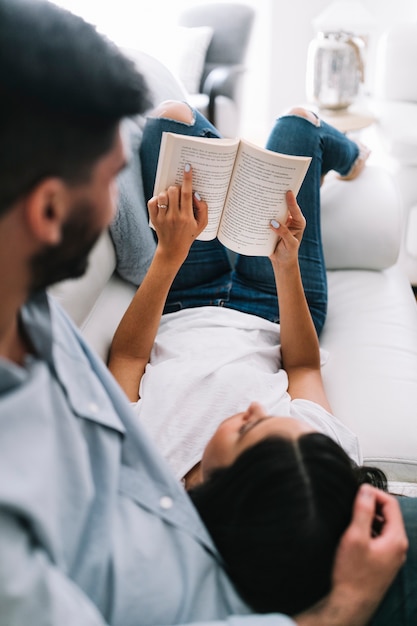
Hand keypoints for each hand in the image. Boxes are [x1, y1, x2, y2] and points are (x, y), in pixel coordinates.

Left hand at [148, 164, 207, 265]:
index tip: (187, 167)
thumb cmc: (189, 234)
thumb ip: (203, 209)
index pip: (187, 194)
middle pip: (173, 191)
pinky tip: (163, 204)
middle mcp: (174, 217)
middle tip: (179, 193)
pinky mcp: (154, 219)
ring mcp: (163, 218)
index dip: (187, 179)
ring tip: (171, 200)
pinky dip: (157, 199)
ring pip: (163, 195)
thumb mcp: (202, 224)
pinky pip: (152, 201)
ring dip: (167, 193)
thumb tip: (196, 195)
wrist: (173, 249)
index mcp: (187, 217)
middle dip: (177, 188)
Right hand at [268, 190, 305, 268]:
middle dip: (279, 198)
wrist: (281, 261)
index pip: (295, 210)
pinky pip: (267, 218)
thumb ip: (284, 233)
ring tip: (262, 195)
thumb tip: (273, 222)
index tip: (288, 192)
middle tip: (272, 189)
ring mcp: (280, 222)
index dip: (291, 201)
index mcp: (298, 223)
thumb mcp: (290, 244)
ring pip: (274, 212)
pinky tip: (255, 209)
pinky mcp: (271, 226)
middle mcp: (289, 220)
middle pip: (284, 207)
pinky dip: (262, 215)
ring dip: (268, 205)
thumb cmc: (289, 253)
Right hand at [295, 484, 407, 625]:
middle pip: (388, 514)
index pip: (391, 503)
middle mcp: (397, 548)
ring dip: (369, 518)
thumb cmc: (352, 576)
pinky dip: (368, 531)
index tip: (359, 490)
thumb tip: (366, 491)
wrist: (349, 604)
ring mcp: (391, 556)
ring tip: (351, 517)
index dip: (374, 493)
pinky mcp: (382, 563)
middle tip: (353, 502)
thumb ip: (363, 511)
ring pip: (383, 527)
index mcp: (396, 539)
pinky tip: (353, 535)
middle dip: (371, 504)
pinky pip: (378, 539)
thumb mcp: (355, 537)